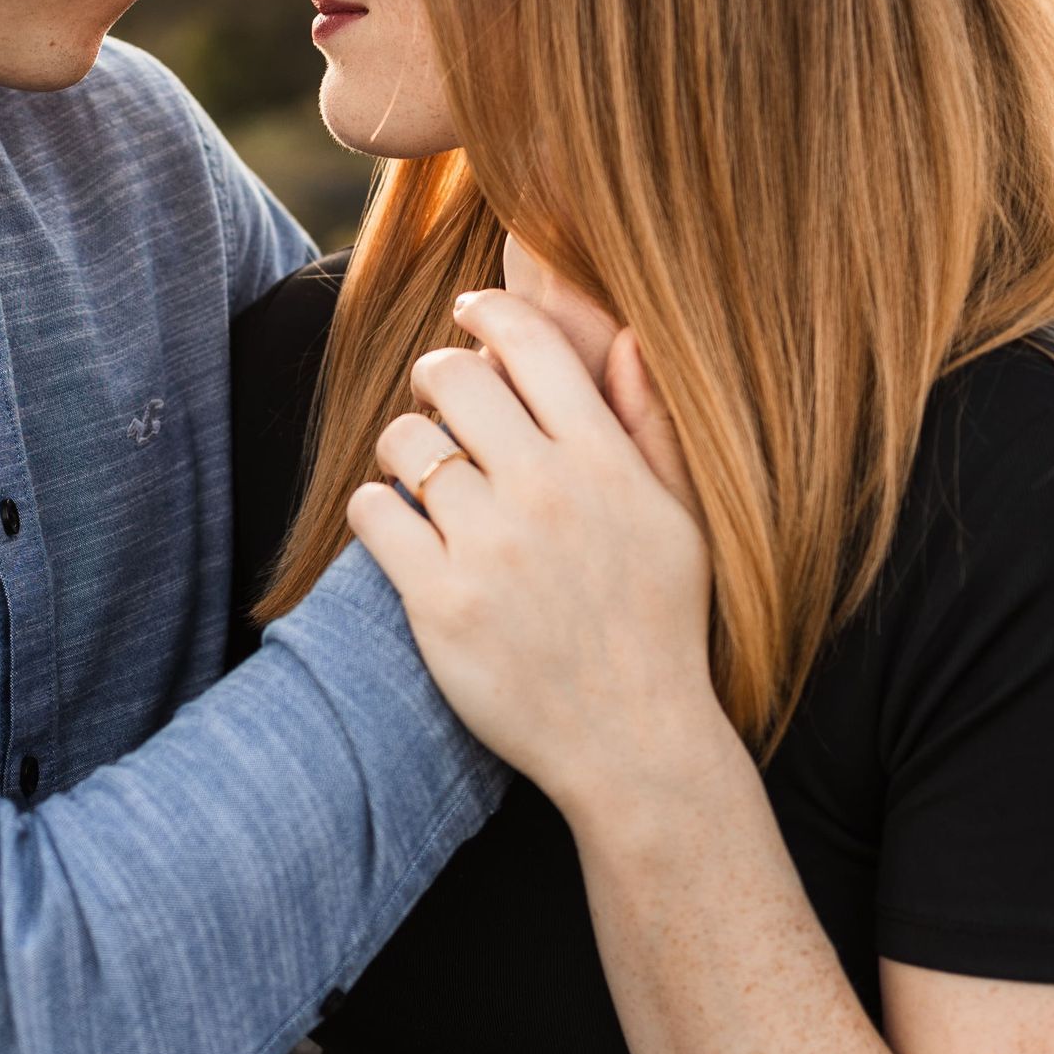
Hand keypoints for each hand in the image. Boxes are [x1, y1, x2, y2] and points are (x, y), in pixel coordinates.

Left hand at [348, 289, 728, 822]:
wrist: (632, 742)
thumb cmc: (658, 624)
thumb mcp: (680, 517)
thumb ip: (649, 424)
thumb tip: (624, 337)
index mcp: (605, 461)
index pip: (530, 342)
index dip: (489, 311)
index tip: (470, 315)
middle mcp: (547, 491)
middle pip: (451, 376)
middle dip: (434, 378)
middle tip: (437, 403)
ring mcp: (490, 547)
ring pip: (404, 440)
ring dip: (402, 449)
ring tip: (420, 478)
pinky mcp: (439, 600)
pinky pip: (373, 512)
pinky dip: (375, 510)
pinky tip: (399, 529)